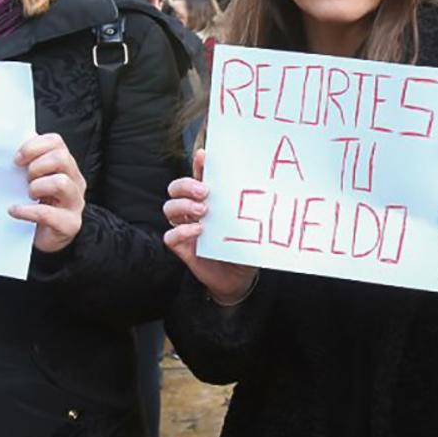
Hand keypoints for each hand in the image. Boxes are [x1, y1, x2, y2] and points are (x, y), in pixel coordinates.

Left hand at [12, 133, 84, 253]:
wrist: (46, 238)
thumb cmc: (38, 205)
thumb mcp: (34, 180)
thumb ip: (27, 163)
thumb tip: (6, 147)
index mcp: (66, 166)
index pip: (56, 142)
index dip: (34, 146)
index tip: (17, 159)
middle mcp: (75, 181)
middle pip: (61, 158)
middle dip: (37, 166)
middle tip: (25, 178)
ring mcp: (75, 203)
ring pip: (61, 183)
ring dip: (37, 187)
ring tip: (28, 195)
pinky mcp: (70, 224)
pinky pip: (47, 213)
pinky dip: (27, 211)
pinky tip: (15, 211)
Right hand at [161, 148, 259, 304]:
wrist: (238, 279)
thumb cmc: (244, 249)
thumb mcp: (250, 227)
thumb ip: (251, 212)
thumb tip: (268, 194)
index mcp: (210, 201)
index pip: (199, 177)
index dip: (199, 165)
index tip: (204, 156)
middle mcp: (194, 212)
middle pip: (176, 189)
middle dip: (186, 185)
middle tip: (205, 192)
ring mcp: (186, 229)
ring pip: (169, 208)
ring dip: (183, 205)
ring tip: (203, 212)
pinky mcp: (182, 248)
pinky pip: (170, 236)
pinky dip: (181, 231)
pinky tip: (198, 232)